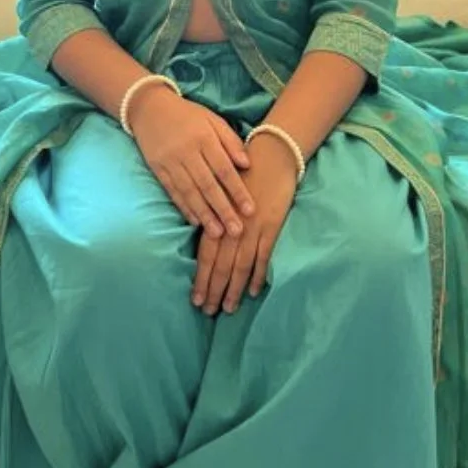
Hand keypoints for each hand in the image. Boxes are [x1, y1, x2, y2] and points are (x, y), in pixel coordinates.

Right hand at [130, 87, 255, 238]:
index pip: (224, 169)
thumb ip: (230, 141)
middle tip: (237, 231)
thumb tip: (247, 164)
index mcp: (204, 138)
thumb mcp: (212, 119)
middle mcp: (187, 152)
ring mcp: (170, 162)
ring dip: (205, 215)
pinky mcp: (157, 169)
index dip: (237, 191)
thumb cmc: (187, 114)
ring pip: (190, 192)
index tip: (250, 210)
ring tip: (218, 233)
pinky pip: (173, 192)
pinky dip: (185, 208)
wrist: (149, 107)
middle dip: (224, 210)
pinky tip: (196, 222)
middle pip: (208, 185)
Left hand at [194, 132, 297, 315]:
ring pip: (241, 265)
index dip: (201, 279)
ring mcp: (253, 228)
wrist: (271, 155)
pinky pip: (263, 257)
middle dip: (214, 290)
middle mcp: (233, 226)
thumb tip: (206, 244)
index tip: (195, 299)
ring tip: (228, 308)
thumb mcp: (222, 194)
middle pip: (222, 265)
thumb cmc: (242, 174)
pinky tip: (254, 291)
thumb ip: (214, 218)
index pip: (206, 256)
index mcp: (218, 217)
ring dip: (234, 289)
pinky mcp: (272, 226)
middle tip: (208, 311)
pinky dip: (258, 275)